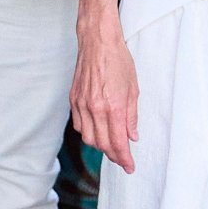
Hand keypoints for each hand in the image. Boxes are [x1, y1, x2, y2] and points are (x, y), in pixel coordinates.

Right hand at [71, 23, 139, 172]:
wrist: (98, 41)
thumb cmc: (119, 61)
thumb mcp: (133, 89)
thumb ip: (132, 116)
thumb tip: (132, 136)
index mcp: (114, 106)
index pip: (118, 142)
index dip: (124, 158)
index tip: (130, 167)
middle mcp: (95, 108)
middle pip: (102, 144)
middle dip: (113, 155)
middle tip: (123, 159)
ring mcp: (82, 104)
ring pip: (88, 138)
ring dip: (100, 146)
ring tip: (111, 146)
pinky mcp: (73, 99)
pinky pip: (79, 125)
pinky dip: (88, 132)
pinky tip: (97, 130)